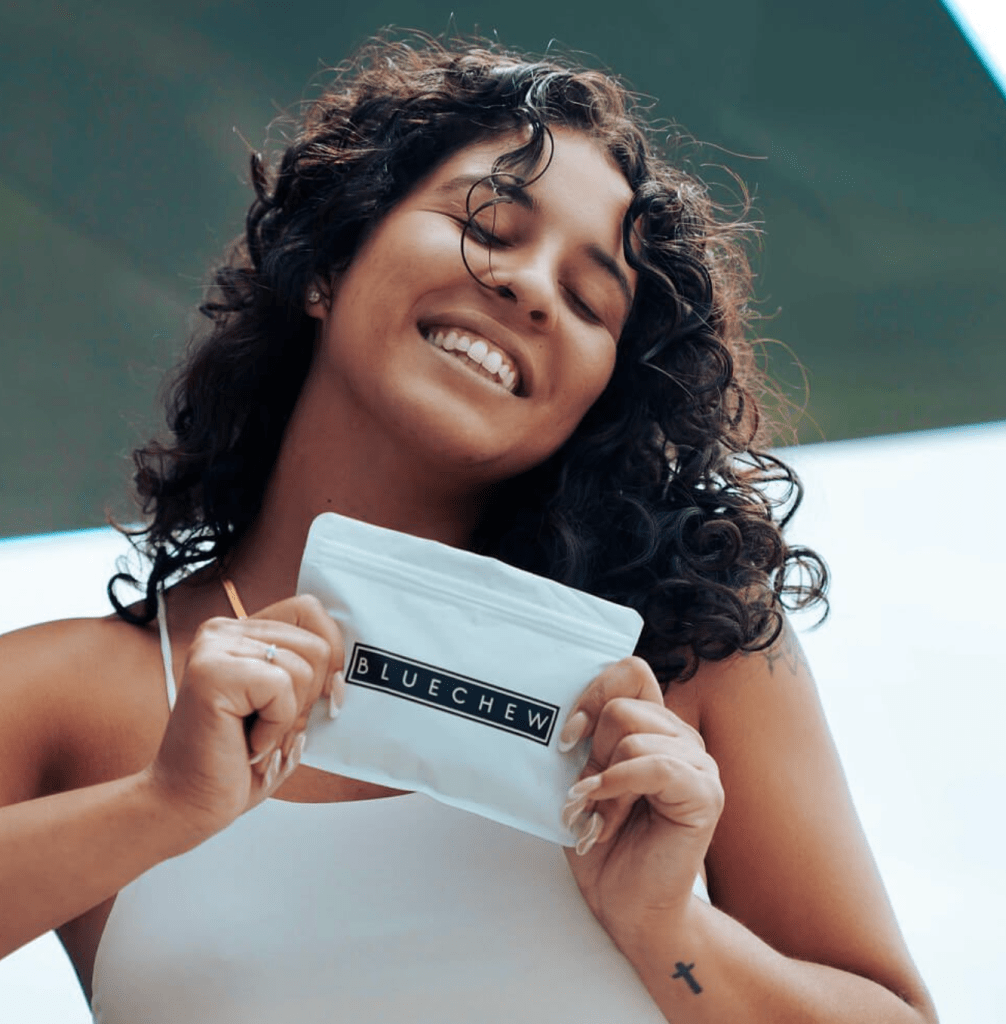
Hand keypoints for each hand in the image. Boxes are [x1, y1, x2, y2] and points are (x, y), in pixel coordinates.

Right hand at [142, 594, 344, 843]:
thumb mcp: (288, 708)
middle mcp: (223, 631)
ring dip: (290, 718)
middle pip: (316, 644)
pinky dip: (275, 727)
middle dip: (310, 698)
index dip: (331, 654)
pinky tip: (248, 744)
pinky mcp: (212, 673)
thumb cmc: (238, 761)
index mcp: (242, 632)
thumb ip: (311, 675)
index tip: (323, 696)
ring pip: (304, 668)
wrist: (188, 804)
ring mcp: (214, 648)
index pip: (310, 610)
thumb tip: (345, 665)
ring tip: (256, 736)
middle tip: (272, 728)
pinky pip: (281, 689)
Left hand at [559, 656, 722, 945]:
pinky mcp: (706, 793)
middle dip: (594, 754)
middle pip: (622, 706)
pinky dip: (620, 785)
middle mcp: (680, 737)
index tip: (567, 737)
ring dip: (604, 783)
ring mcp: (699, 763)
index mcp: (655, 725)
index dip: (592, 695)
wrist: (624, 903)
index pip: (629, 672)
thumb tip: (558, 709)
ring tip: (603, 818)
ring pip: (633, 736)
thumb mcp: (582, 775)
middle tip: (589, 795)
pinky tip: (606, 814)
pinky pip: (656, 765)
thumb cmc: (601, 840)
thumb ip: (586, 736)